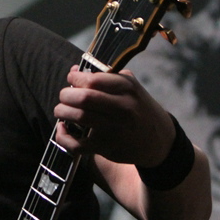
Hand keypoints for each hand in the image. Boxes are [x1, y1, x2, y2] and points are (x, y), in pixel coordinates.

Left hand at [53, 66, 174, 166]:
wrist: (158, 141)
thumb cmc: (138, 108)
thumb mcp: (130, 88)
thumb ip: (104, 77)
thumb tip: (73, 72)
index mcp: (127, 89)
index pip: (93, 80)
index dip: (76, 78)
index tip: (72, 79)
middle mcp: (123, 108)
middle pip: (84, 98)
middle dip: (66, 95)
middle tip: (64, 96)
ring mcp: (114, 129)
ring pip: (78, 117)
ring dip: (62, 112)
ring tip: (61, 110)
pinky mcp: (106, 148)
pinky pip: (77, 144)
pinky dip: (63, 137)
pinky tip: (62, 129)